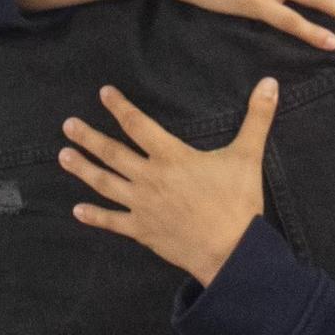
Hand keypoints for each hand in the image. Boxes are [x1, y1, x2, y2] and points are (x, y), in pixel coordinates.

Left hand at [58, 79, 276, 285]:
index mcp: (172, 157)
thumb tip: (270, 83)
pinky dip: (94, 216)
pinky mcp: (143, 230)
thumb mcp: (248, 155)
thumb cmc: (238, 202)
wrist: (230, 252)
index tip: (104, 94)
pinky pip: (112, 221)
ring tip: (63, 156)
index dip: (120, 108)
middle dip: (88, 137)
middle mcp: (150, 178)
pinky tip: (78, 210)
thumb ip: (257, 117)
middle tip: (67, 125)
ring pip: (105, 183)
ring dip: (82, 169)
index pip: (139, 125)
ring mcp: (142, 206)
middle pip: (112, 153)